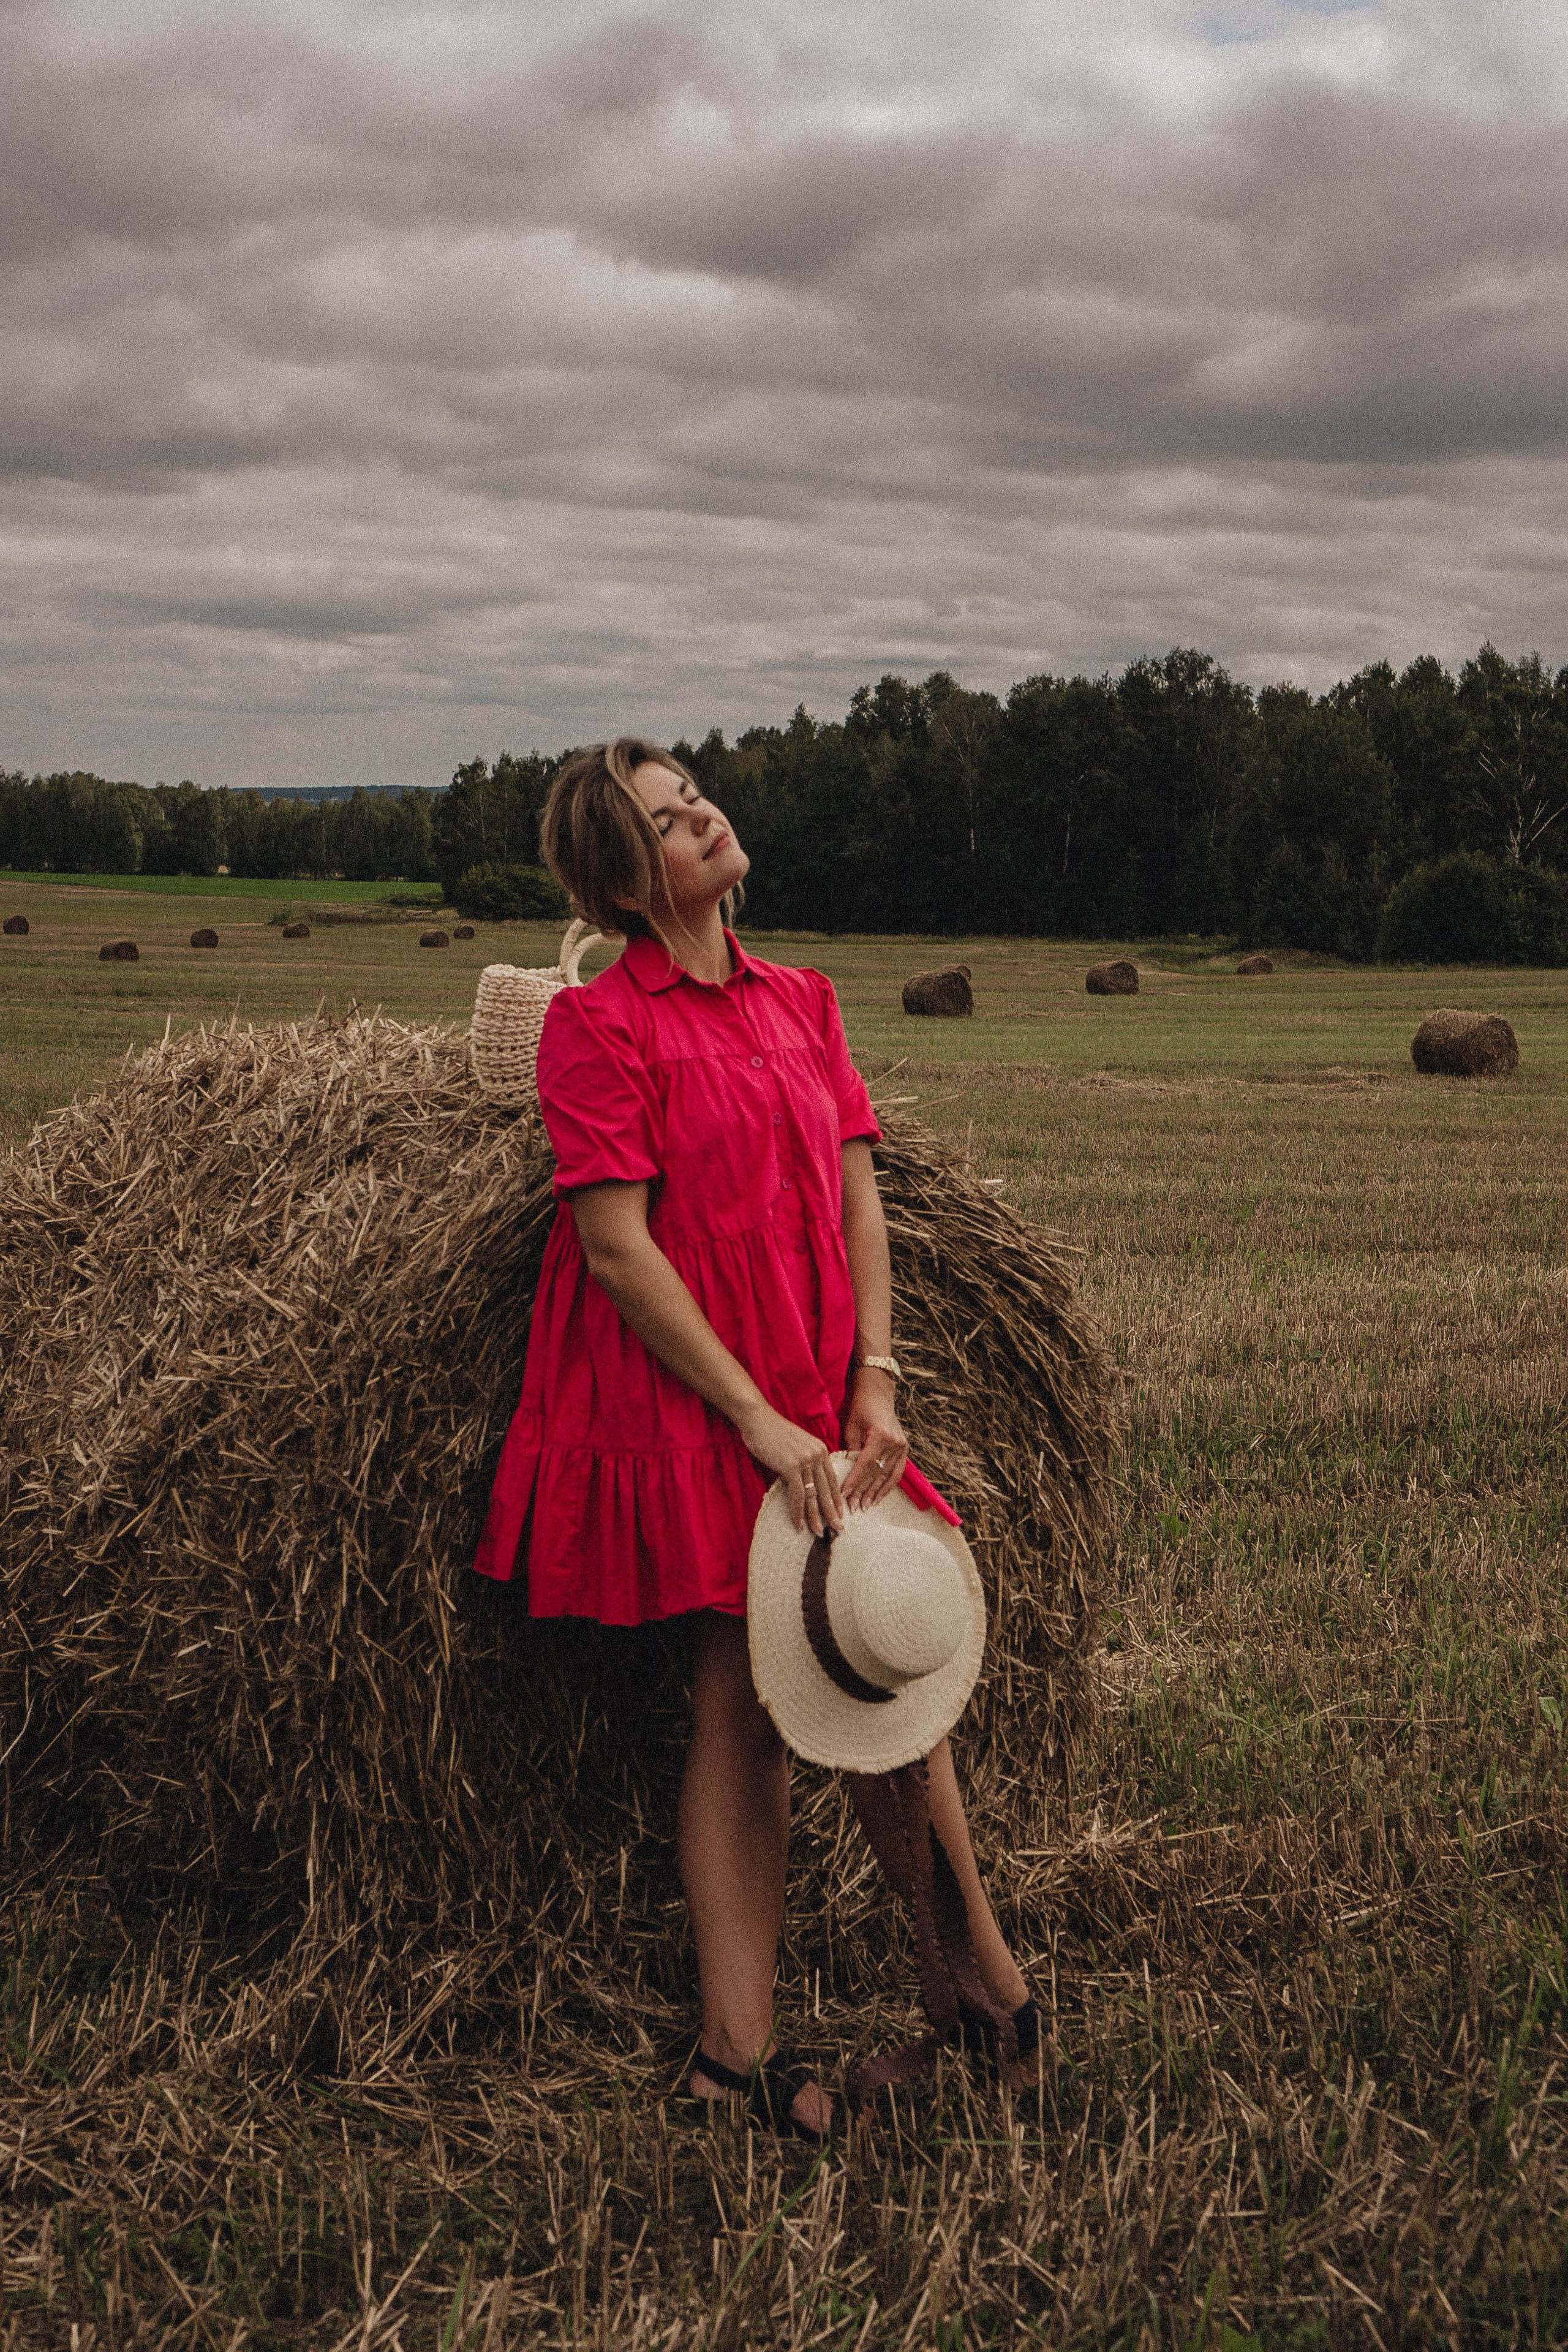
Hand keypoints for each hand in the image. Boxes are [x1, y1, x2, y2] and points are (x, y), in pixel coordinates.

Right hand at [735, 1404, 845, 1535]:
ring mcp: (805, 1461)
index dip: (836, 1499)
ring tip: (820, 1532)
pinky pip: (797, 1496)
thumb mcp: (797, 1444)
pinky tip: (799, 1525)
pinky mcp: (791, 1467)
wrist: (758, 1419)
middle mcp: (817, 1455)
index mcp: (821, 1450)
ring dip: (816, 1517)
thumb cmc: (773, 1432)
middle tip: (839, 1530)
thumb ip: (806, 1460)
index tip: (840, 1513)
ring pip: (814, 1496)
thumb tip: (806, 1480)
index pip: (833, 1480)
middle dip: (832, 1513)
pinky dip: (798, 1512)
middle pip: (827, 1490)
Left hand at [841, 1370, 907, 1512]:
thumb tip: (847, 1474)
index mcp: (880, 1435)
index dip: (855, 1481)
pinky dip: (888, 1485)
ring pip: (888, 1475)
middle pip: (877, 1472)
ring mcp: (901, 1445)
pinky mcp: (903, 1448)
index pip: (865, 1464)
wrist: (878, 1393)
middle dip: (864, 1491)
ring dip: (877, 1493)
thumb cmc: (860, 1408)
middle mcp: (894, 1442)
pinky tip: (880, 1496)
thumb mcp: (851, 1427)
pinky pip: (897, 1472)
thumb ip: (851, 1450)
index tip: (845, 1495)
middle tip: (854, 1507)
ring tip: (866, 1506)